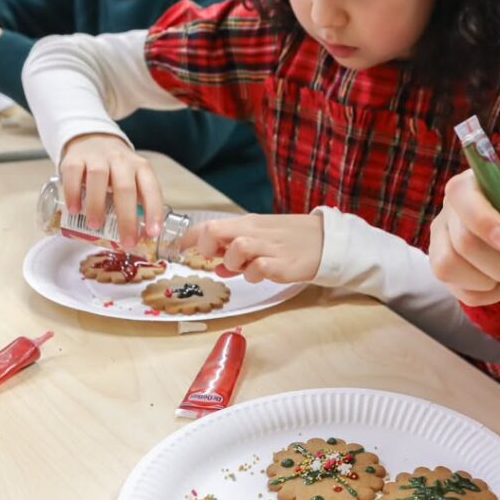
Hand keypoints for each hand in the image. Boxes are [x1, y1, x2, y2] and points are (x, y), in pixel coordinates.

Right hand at [59, 133, 162, 248]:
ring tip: (95, 226)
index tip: (152, 233)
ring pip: (98, 178)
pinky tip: (74, 210)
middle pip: (125, 188)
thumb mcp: (134, 180)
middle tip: (126, 241)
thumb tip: (142, 238)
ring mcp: (97, 157)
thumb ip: (138, 203)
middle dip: (127, 218)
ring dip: (96, 204)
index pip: (151, 190)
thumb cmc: (117, 170)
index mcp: (141, 168)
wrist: (92, 140)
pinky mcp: (74, 158)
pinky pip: (73, 173)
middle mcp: (121, 161)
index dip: (153, 211)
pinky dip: (73, 193)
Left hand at [179, 213, 323, 283]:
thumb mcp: (261, 240)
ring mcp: (268, 247)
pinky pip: (258, 269)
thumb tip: (214, 266)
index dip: (188, 238)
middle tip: (215, 259)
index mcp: (247, 224)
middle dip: (206, 247)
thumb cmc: (291, 240)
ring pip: (236, 250)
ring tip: (245, 269)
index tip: (175, 250)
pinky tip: (262, 275)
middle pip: (215, 231)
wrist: (325, 241)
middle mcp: (254, 232)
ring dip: (233, 264)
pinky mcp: (282, 264)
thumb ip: (236, 252)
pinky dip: (254, 274)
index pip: (209, 226)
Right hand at [428, 168, 499, 305]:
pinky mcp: (441, 269)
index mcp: (471, 185)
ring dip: (489, 279)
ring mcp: (440, 241)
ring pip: (448, 267)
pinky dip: (486, 295)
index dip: (485, 223)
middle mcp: (448, 211)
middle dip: (499, 261)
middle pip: (462, 242)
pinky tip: (498, 284)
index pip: (464, 199)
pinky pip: (457, 291)